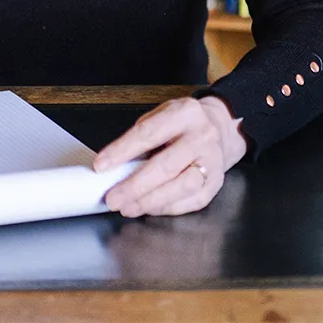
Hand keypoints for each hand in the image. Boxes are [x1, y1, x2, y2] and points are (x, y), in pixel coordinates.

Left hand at [94, 96, 245, 216]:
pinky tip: (150, 208)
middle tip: (113, 198)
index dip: (122, 151)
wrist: (221, 128)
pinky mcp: (217, 182)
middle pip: (166, 165)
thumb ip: (140, 137)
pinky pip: (192, 201)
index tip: (101, 166)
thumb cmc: (183, 124)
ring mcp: (213, 161)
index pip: (148, 134)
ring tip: (128, 207)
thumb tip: (114, 165)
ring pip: (182, 186)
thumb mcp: (162, 116)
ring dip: (151, 201)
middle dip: (135, 186)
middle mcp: (202, 136)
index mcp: (184, 113)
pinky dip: (168, 208)